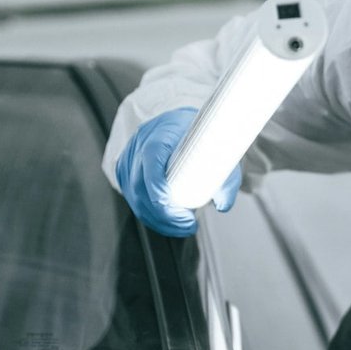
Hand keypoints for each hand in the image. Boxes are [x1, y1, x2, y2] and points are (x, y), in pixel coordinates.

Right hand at [114, 108, 241, 236]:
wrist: (178, 122)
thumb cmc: (198, 136)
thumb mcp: (219, 151)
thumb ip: (226, 178)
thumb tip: (223, 205)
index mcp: (160, 133)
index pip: (151, 159)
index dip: (157, 186)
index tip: (174, 206)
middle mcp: (139, 145)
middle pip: (140, 186)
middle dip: (163, 214)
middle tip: (188, 224)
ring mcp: (128, 160)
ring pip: (135, 198)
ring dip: (157, 220)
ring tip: (182, 226)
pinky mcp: (125, 172)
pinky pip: (132, 199)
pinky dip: (149, 215)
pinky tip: (166, 222)